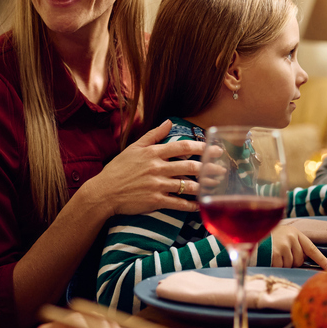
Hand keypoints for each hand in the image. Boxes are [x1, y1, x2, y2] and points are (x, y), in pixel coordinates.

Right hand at [83, 120, 205, 216]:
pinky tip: (200, 205)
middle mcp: (157, 168)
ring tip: (215, 186)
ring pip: (187, 185)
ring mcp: (157, 185)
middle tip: (222, 169)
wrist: (104, 192)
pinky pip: (178, 203)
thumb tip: (169, 122)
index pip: (183, 148)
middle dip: (209, 168)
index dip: (202, 148)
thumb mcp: (134, 148)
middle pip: (190, 167)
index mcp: (153, 153)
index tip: (214, 149)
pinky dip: (190, 205)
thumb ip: (153, 135)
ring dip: (204, 186)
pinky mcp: (155, 201)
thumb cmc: (118, 169)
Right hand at [270, 223, 326, 268]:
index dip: (322, 260)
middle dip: (293, 262)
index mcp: (297, 233)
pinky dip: (276, 266)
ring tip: (274, 255)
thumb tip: (306, 261)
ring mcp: (283, 245)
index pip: (312, 249)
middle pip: (300, 260)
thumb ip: (296, 245)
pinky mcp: (275, 252)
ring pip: (291, 264)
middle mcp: (292, 237)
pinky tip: (270, 258)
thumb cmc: (269, 237)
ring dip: (284, 264)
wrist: (250, 231)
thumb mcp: (284, 236)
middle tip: (282, 255)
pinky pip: (281, 266)